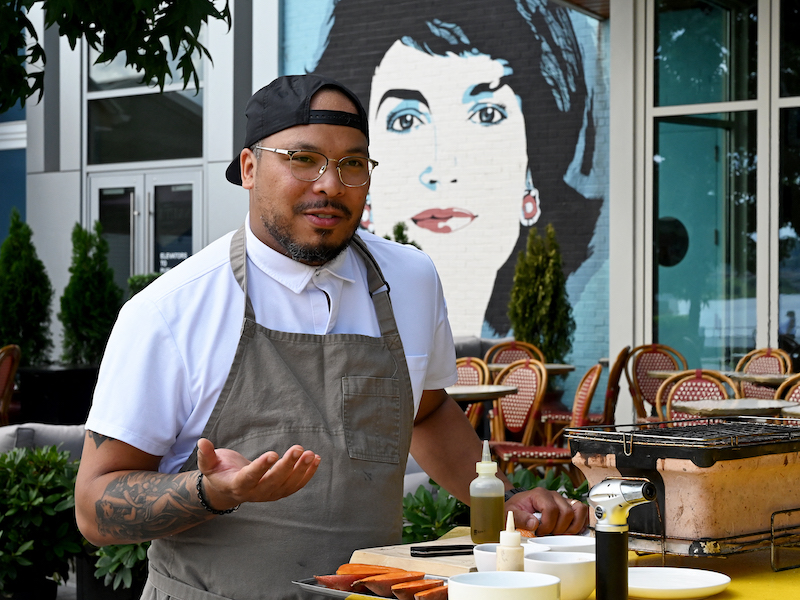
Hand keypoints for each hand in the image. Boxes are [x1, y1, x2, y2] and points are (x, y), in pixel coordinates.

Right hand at [196, 438, 320, 509]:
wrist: (227, 489)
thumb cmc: (218, 472)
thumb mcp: (208, 464)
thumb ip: (206, 455)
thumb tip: (202, 441)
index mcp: (238, 485)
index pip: (251, 477)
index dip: (262, 467)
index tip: (274, 453)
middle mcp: (255, 493)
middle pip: (273, 482)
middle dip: (288, 466)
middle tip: (299, 449)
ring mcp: (268, 495)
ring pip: (287, 485)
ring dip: (301, 470)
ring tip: (311, 454)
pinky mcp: (278, 492)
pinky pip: (295, 486)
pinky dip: (307, 474)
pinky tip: (316, 460)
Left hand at [505, 488, 587, 535]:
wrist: (519, 505)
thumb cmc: (516, 508)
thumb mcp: (510, 513)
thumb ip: (520, 518)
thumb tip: (534, 524)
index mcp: (539, 494)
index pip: (551, 509)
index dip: (547, 525)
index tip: (540, 532)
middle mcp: (553, 495)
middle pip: (567, 512)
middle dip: (559, 528)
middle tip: (549, 534)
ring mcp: (563, 500)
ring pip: (579, 511)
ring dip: (572, 527)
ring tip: (560, 533)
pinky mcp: (569, 506)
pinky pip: (582, 513)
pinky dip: (579, 524)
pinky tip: (568, 531)